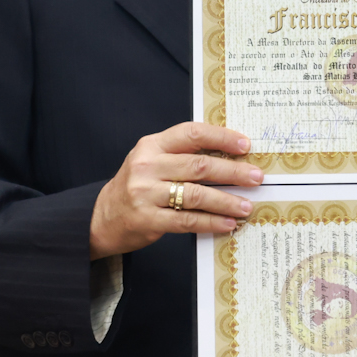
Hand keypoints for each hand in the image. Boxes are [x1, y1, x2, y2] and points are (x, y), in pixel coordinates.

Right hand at [89, 122, 262, 258]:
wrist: (100, 218)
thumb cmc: (136, 186)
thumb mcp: (152, 161)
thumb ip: (182, 155)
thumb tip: (231, 156)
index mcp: (151, 145)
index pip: (192, 133)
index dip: (221, 137)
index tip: (245, 145)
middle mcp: (147, 166)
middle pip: (199, 165)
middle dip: (233, 172)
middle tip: (256, 177)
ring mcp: (145, 193)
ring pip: (197, 195)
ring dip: (226, 201)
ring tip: (246, 205)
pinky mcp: (147, 219)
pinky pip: (187, 220)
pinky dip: (211, 222)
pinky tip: (227, 223)